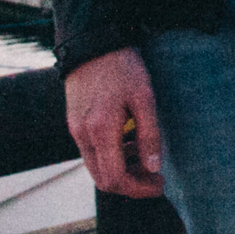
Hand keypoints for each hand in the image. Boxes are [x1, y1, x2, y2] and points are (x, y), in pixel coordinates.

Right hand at [64, 46, 164, 197]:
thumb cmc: (123, 68)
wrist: (93, 44)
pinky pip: (92, 152)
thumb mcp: (145, 97)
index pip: (114, 179)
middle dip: (131, 184)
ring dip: (121, 170)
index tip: (159, 184)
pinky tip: (130, 142)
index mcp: (100, 131)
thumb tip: (154, 168)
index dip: (138, 188)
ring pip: (96, 167)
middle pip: (103, 180)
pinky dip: (111, 156)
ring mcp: (75, 131)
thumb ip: (149, 135)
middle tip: (156, 176)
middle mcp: (82, 136)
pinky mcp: (74, 124)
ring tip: (146, 158)